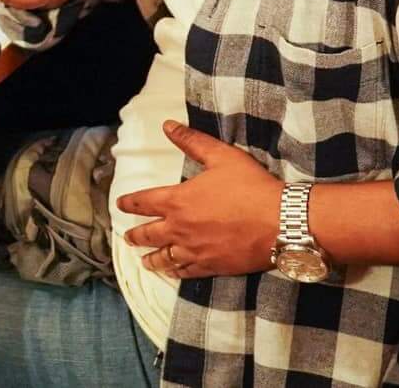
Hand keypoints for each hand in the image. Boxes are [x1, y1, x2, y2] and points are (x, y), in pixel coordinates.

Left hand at [120, 120, 283, 278]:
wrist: (279, 222)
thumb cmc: (250, 186)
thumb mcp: (221, 156)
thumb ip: (192, 141)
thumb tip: (168, 126)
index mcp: (178, 201)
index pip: (144, 202)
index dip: (129, 202)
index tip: (120, 204)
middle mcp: (180, 229)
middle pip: (149, 234)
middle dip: (136, 235)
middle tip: (128, 237)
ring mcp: (195, 251)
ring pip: (165, 258)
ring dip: (152, 259)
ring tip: (145, 261)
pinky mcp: (212, 267)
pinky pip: (187, 272)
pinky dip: (176, 272)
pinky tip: (174, 273)